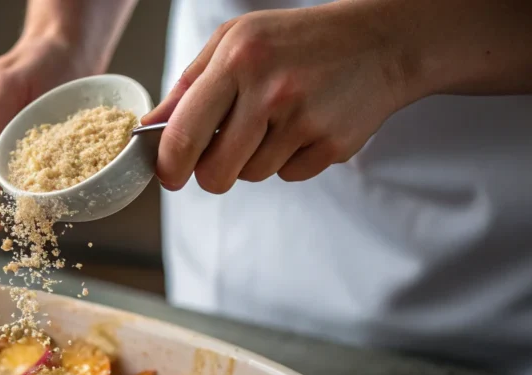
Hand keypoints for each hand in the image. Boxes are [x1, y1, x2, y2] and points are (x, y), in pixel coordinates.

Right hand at [0, 36, 95, 232]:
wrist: (65, 64)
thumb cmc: (33, 65)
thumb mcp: (5, 83)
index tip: (7, 171)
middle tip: (29, 172)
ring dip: (16, 206)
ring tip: (40, 177)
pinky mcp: (11, 179)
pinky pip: (16, 208)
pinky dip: (32, 203)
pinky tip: (48, 184)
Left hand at [143, 2, 411, 192]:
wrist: (381, 41)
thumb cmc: (297, 41)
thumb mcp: (235, 42)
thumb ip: (188, 85)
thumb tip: (150, 126)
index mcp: (237, 60)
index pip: (184, 134)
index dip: (169, 166)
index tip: (168, 175)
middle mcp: (270, 90)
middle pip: (215, 172)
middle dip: (211, 174)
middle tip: (219, 158)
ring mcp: (303, 120)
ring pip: (251, 176)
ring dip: (254, 160)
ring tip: (276, 123)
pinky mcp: (331, 145)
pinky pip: (288, 176)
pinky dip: (290, 161)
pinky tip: (304, 127)